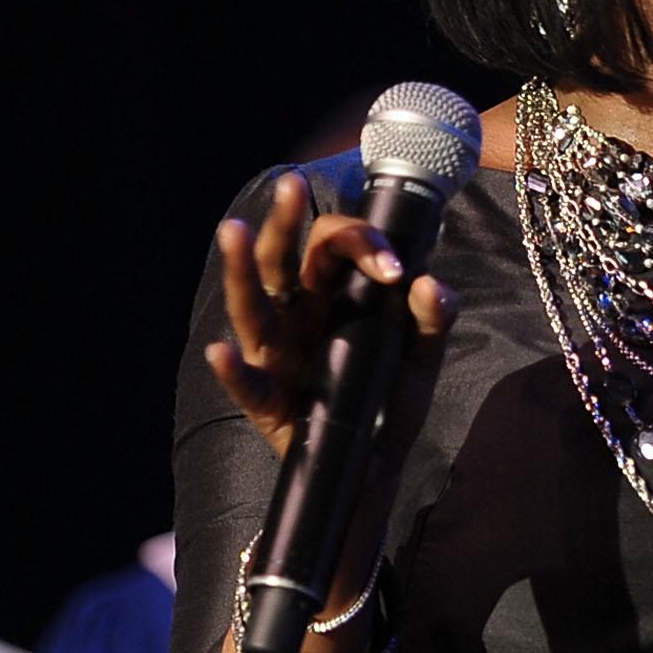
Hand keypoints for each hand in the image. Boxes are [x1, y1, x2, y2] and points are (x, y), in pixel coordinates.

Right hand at [205, 168, 460, 465]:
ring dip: (241, 270)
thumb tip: (428, 282)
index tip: (392, 265)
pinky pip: (248, 385)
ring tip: (232, 230)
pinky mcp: (269, 405)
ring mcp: (278, 359)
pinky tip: (221, 352)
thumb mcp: (420, 358)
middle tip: (292, 185)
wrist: (375, 467)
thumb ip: (432, 319)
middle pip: (282, 261)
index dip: (359, 242)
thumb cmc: (387, 400)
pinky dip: (233, 370)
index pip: (331, 249)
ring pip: (252, 308)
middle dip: (284, 223)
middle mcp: (296, 319)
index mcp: (328, 298)